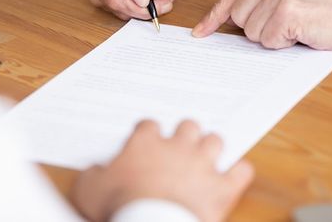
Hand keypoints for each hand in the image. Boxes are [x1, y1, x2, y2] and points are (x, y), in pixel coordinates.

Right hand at [70, 120, 253, 221]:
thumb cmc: (119, 206)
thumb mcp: (89, 188)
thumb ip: (93, 174)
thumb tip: (94, 171)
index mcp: (146, 143)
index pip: (149, 125)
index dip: (148, 132)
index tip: (146, 141)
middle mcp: (177, 147)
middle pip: (188, 125)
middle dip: (186, 133)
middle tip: (180, 146)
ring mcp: (202, 164)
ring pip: (215, 140)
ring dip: (212, 147)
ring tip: (206, 157)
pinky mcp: (221, 187)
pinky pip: (241, 170)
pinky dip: (239, 172)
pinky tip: (232, 177)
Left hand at [192, 0, 331, 49]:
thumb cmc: (324, 6)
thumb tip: (226, 19)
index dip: (214, 16)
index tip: (201, 32)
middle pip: (238, 17)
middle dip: (258, 28)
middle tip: (286, 22)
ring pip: (252, 31)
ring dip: (272, 36)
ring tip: (296, 25)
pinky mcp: (288, 11)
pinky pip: (268, 40)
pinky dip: (283, 43)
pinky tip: (301, 32)